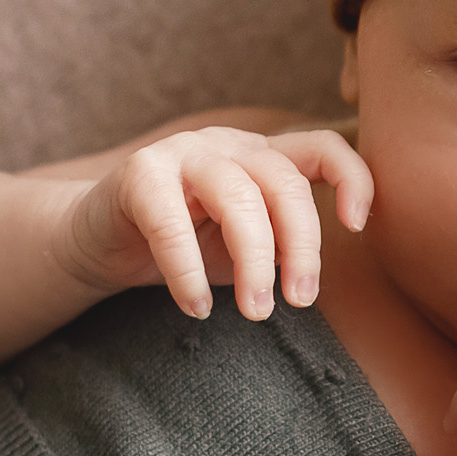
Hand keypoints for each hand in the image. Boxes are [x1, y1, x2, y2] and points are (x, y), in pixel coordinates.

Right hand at [57, 127, 371, 320]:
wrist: (98, 243)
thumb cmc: (184, 247)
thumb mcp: (244, 249)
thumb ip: (281, 249)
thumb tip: (311, 278)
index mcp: (263, 156)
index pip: (323, 147)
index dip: (352, 178)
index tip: (358, 227)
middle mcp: (229, 145)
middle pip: (284, 183)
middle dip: (301, 247)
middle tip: (298, 301)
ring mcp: (183, 153)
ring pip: (238, 198)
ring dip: (254, 261)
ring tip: (256, 311)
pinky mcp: (138, 174)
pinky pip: (171, 222)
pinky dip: (188, 271)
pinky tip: (196, 307)